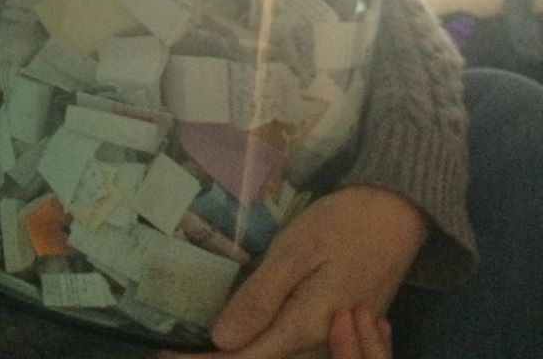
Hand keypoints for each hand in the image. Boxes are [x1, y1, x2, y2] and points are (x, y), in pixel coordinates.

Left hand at [155, 185, 425, 358]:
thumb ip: (261, 296)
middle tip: (167, 352)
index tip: (162, 356)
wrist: (397, 215)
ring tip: (192, 348)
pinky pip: (291, 351)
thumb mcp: (296, 250)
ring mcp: (330, 342)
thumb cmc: (342, 223)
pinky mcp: (335, 332)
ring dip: (236, 355)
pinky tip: (237, 337)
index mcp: (305, 328)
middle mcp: (319, 346)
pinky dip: (260, 348)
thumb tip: (221, 339)